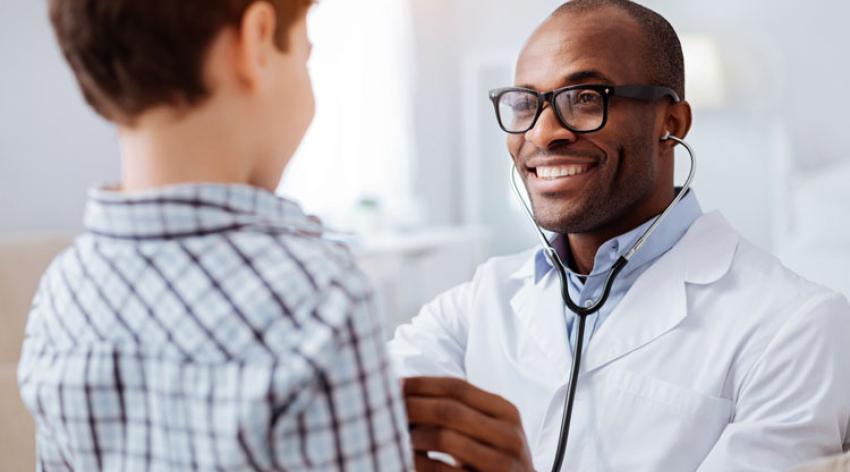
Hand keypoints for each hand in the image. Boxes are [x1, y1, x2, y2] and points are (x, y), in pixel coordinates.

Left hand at [403, 376, 534, 471]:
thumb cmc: (495, 460)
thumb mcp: (490, 430)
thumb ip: (461, 410)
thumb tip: (407, 389)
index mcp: (506, 412)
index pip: (458, 387)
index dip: (422, 383)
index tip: (395, 383)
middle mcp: (508, 435)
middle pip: (449, 410)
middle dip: (412, 406)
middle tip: (387, 406)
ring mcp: (500, 463)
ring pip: (444, 438)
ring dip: (414, 435)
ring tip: (398, 434)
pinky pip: (441, 470)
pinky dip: (419, 462)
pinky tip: (409, 458)